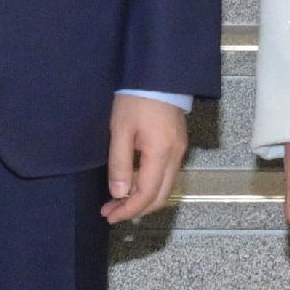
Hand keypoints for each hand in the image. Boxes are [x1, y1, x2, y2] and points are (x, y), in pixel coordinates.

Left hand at [103, 94, 189, 224]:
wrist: (158, 74)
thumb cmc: (136, 98)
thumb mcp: (120, 130)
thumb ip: (120, 164)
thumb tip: (119, 194)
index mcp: (161, 154)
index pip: (147, 195)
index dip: (128, 210)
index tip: (109, 215)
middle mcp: (175, 156)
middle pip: (161, 197)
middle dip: (136, 210)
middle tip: (112, 212)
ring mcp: (180, 151)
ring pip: (166, 188)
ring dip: (143, 200)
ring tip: (119, 201)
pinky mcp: (178, 145)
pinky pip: (167, 176)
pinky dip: (151, 187)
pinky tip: (134, 185)